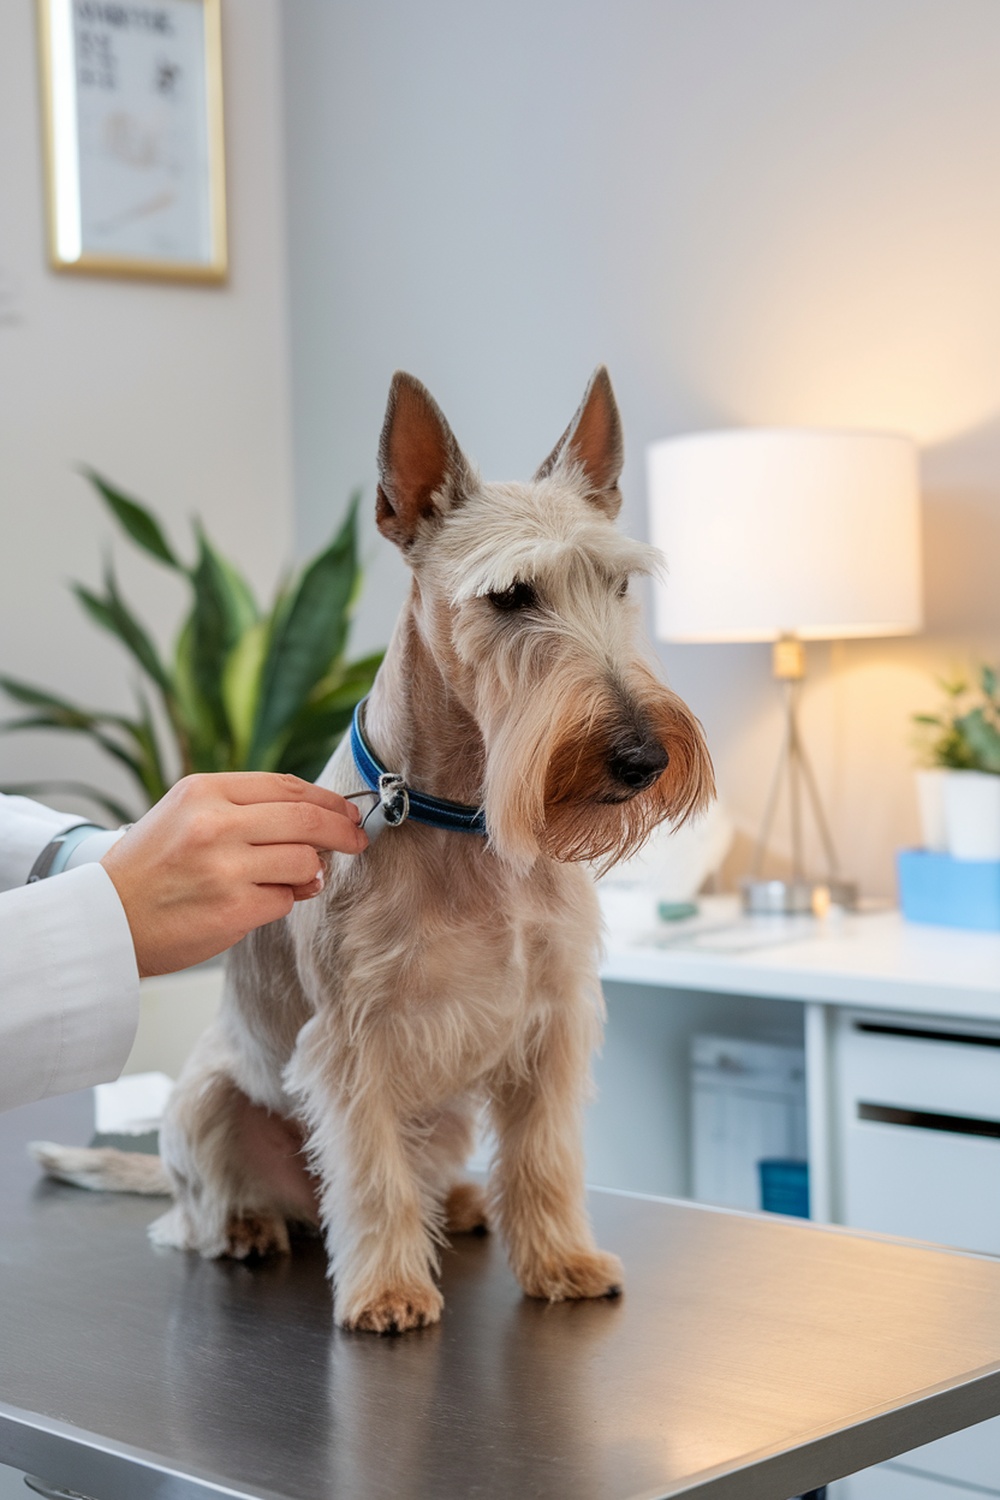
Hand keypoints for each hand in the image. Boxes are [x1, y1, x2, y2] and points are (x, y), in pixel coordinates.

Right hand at [100, 773, 366, 977]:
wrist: (105, 919)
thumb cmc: (151, 866)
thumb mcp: (185, 813)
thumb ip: (245, 808)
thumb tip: (316, 817)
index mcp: (204, 791)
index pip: (286, 787)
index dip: (327, 800)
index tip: (347, 811)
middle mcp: (215, 824)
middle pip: (307, 819)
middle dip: (342, 830)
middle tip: (357, 839)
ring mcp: (226, 868)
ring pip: (304, 861)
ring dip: (309, 871)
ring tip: (295, 877)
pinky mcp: (233, 909)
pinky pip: (286, 900)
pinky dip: (283, 900)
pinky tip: (261, 900)